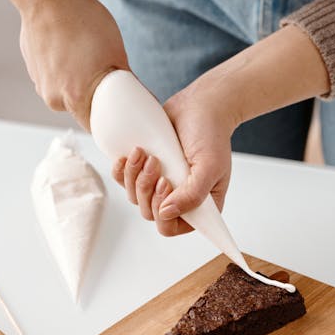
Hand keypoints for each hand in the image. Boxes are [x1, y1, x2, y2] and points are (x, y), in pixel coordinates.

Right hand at [20, 0, 128, 128]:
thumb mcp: (117, 55)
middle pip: (80, 109)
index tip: (117, 114)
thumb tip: (145, 101)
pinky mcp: (32, 69)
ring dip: (76, 82)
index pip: (95, 126)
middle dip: (93, 98)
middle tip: (104, 75)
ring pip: (65, 92)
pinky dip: (62, 69)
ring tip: (84, 55)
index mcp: (74, 100)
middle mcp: (54, 98)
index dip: (108, 122)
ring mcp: (40, 84)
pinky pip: (53, 78)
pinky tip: (68, 49)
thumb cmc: (84, 21)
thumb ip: (127, 84)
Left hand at [112, 71, 237, 235]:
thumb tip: (166, 213)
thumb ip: (192, 194)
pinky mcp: (145, 171)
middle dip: (147, 189)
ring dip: (135, 177)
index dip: (162, 214)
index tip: (166, 184)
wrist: (199, 106)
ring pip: (135, 198)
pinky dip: (123, 171)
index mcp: (198, 207)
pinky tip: (128, 156)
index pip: (171, 228)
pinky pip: (124, 182)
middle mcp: (178, 200)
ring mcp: (160, 186)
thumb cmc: (211, 135)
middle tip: (155, 163)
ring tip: (145, 154)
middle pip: (149, 213)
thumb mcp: (209, 166)